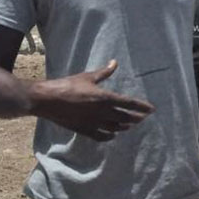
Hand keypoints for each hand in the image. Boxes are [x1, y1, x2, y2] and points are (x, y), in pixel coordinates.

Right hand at [31, 60, 154, 140]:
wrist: (46, 100)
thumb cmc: (67, 85)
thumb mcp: (87, 77)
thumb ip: (104, 72)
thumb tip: (114, 62)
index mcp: (104, 98)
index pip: (129, 104)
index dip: (142, 107)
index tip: (152, 110)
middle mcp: (102, 112)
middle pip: (125, 117)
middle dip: (136, 118)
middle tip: (143, 118)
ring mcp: (93, 123)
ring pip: (115, 128)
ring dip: (124, 126)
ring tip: (130, 125)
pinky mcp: (84, 129)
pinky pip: (101, 136)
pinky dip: (109, 136)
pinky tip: (113, 134)